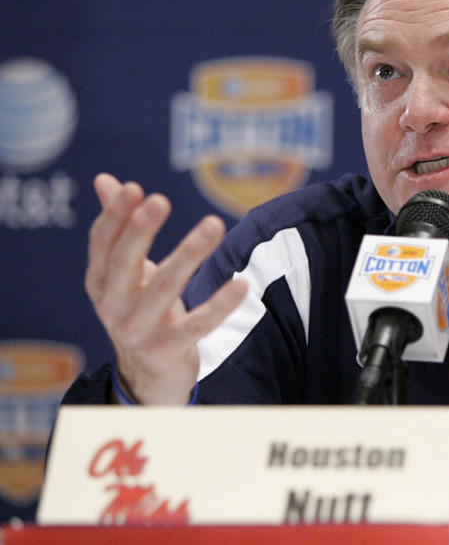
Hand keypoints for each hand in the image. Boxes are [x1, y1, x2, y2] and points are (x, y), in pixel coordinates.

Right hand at [85, 174, 247, 404]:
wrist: (147, 375)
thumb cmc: (140, 309)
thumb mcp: (126, 274)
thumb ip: (120, 228)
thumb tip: (107, 180)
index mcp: (100, 283)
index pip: (103, 245)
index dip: (116, 217)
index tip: (133, 188)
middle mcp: (112, 307)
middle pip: (125, 263)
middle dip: (141, 231)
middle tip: (160, 200)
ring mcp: (138, 331)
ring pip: (165, 289)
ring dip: (189, 254)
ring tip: (214, 223)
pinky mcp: (168, 350)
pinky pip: (199, 324)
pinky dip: (221, 304)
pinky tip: (241, 283)